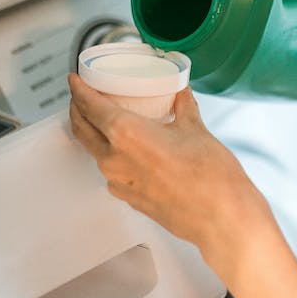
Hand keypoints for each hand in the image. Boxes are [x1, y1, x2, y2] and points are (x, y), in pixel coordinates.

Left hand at [66, 74, 273, 258]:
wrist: (221, 217)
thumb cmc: (210, 176)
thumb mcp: (195, 129)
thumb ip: (183, 108)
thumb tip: (180, 94)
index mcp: (126, 134)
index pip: (89, 106)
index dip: (79, 90)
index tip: (75, 80)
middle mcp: (114, 159)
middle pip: (82, 129)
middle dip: (77, 110)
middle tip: (83, 97)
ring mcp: (118, 182)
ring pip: (94, 151)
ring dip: (94, 134)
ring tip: (105, 121)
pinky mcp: (128, 199)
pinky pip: (111, 171)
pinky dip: (112, 156)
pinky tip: (129, 151)